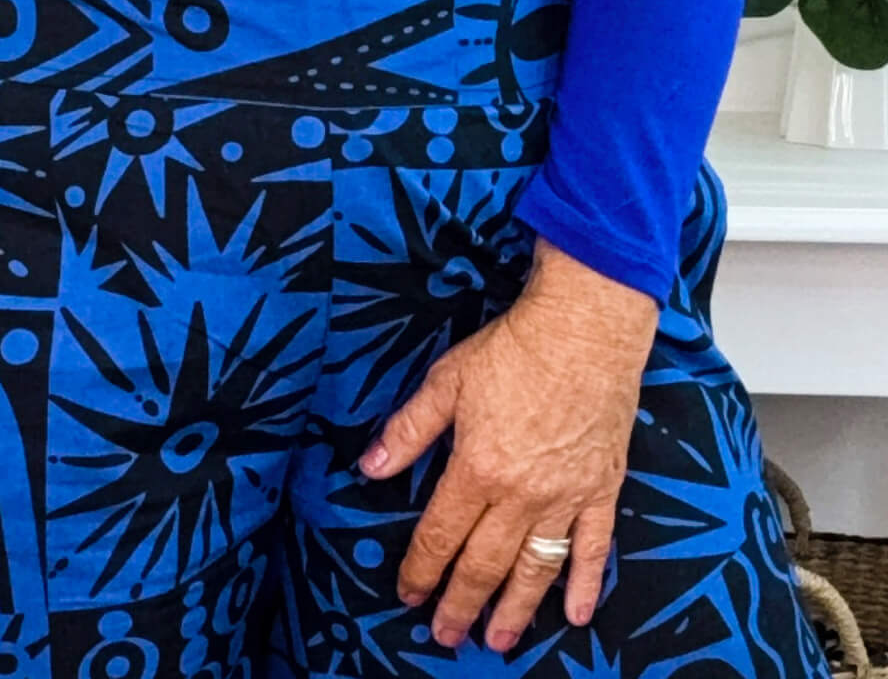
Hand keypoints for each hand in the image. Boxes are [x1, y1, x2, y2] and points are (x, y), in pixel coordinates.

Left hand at [358, 238, 658, 653]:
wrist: (584, 331)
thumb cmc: (514, 349)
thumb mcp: (448, 380)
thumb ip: (409, 430)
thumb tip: (371, 466)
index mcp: (477, 469)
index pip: (441, 535)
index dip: (421, 570)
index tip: (408, 595)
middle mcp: (521, 495)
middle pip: (485, 563)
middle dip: (461, 603)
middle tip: (447, 636)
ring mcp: (564, 498)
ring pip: (536, 570)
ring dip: (515, 610)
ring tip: (498, 641)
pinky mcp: (600, 490)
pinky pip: (592, 549)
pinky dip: (583, 585)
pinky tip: (575, 615)